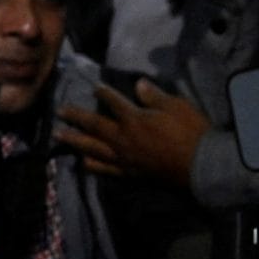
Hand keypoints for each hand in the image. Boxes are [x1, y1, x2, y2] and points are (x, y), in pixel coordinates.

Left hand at [56, 79, 210, 186]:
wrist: (200, 167)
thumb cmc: (191, 133)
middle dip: (75, 117)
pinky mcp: (129, 174)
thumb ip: (154, 97)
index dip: (103, 94)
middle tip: (59, 112)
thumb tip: (138, 84)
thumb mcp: (176, 107)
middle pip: (94, 126)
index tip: (94, 87)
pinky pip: (105, 169)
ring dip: (74, 141)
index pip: (114, 102)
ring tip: (59, 135)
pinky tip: (83, 164)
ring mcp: (123, 158)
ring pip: (92, 149)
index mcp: (134, 119)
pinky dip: (92, 166)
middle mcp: (122, 139)